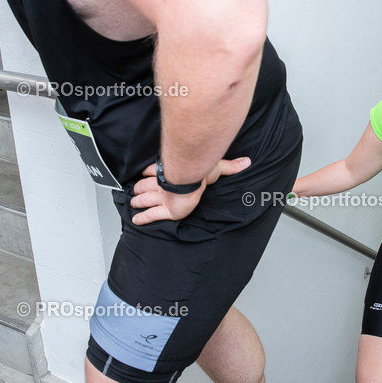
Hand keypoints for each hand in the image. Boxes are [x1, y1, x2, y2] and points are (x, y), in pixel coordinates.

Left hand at [130, 157, 250, 224]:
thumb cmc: (201, 169)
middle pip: (147, 186)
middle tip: (135, 193)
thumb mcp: (218, 167)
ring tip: (133, 203)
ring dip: (138, 201)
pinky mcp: (165, 209)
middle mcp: (166, 185)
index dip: (149, 173)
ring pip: (146, 199)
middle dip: (140, 189)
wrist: (192, 176)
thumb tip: (247, 162)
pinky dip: (143, 217)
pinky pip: (151, 215)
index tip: (144, 173)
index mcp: (174, 172)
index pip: (157, 171)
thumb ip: (230, 166)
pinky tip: (136, 220)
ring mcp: (164, 197)